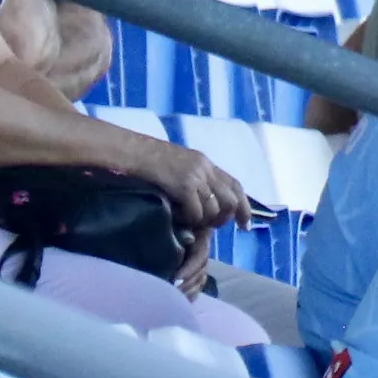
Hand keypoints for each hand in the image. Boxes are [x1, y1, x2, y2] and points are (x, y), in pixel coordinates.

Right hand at [136, 143, 251, 230]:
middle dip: (222, 218)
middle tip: (208, 226)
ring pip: (214, 209)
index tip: (245, 225)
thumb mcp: (180, 166)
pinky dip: (190, 220)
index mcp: (206, 164)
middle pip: (230, 201)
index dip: (244, 207)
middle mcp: (205, 169)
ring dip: (203, 221)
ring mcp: (195, 177)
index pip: (235, 186)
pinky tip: (178, 217)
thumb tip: (205, 205)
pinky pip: (197, 213)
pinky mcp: (184, 186)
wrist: (132, 151)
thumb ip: (195, 180)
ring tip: (189, 221)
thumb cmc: (149, 161)